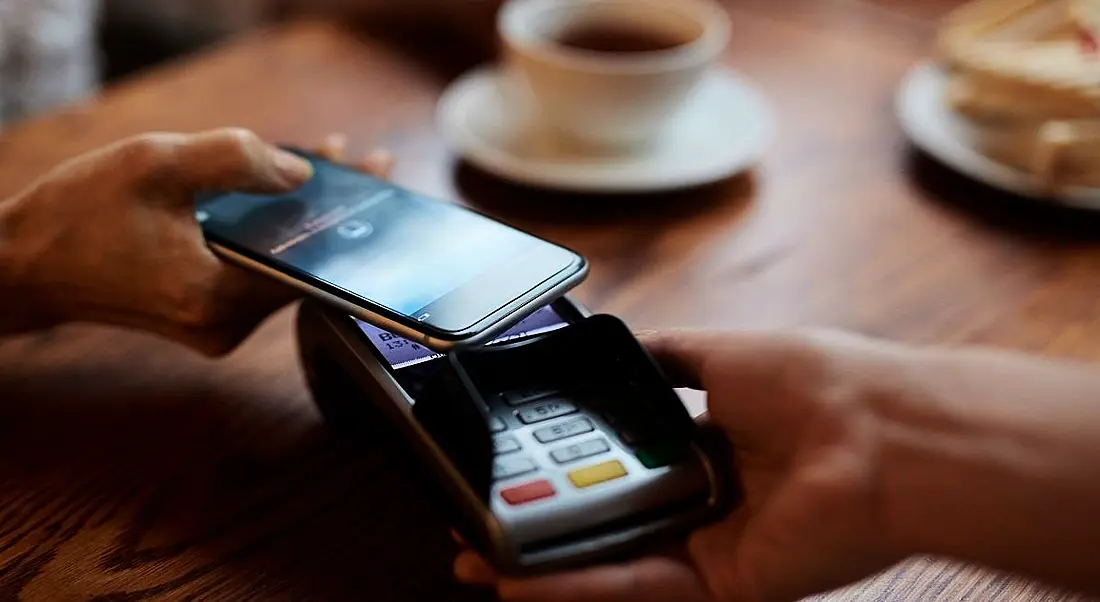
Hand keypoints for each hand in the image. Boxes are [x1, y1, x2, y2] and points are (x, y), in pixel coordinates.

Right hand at [1, 128, 392, 355]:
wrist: (22, 266)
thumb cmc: (76, 217)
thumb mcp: (157, 165)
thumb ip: (236, 161)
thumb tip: (302, 172)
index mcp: (218, 296)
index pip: (311, 259)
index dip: (348, 216)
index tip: (377, 178)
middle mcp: (226, 324)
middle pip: (302, 264)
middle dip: (330, 211)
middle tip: (360, 167)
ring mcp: (217, 327)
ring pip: (280, 266)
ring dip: (301, 219)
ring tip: (326, 168)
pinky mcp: (207, 318)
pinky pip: (255, 271)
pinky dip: (270, 234)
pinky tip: (278, 194)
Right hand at [454, 329, 914, 601]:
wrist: (881, 431)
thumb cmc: (817, 381)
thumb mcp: (718, 352)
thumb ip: (663, 358)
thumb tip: (616, 342)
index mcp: (707, 444)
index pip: (621, 464)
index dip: (567, 469)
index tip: (517, 466)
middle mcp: (706, 498)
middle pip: (610, 519)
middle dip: (543, 527)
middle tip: (481, 527)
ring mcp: (714, 545)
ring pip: (613, 562)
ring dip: (545, 566)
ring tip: (480, 561)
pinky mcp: (724, 583)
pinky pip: (639, 585)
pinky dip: (578, 585)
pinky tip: (522, 579)